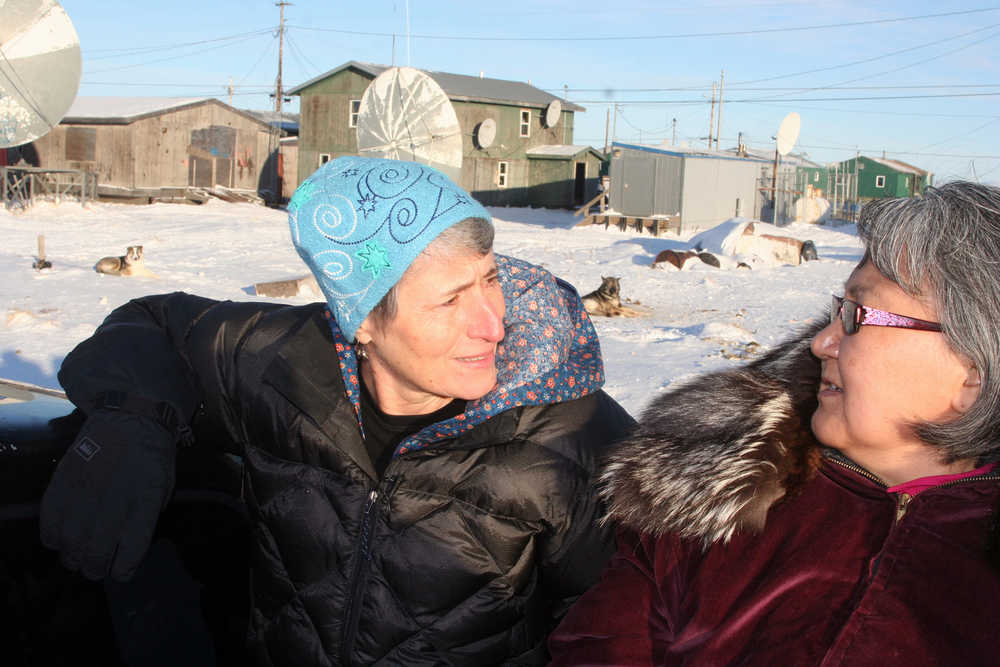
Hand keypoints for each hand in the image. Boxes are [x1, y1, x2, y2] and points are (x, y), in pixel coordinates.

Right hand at [40, 409, 176, 580]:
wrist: (130, 415)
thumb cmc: (152, 454)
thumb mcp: (164, 487)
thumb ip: (147, 518)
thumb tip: (127, 546)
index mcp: (144, 503)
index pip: (129, 553)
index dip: (123, 570)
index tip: (121, 570)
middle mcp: (113, 501)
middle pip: (95, 555)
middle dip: (95, 569)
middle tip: (96, 568)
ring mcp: (85, 492)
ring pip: (69, 544)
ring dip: (72, 557)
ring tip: (78, 555)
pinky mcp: (63, 483)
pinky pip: (50, 523)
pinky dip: (53, 537)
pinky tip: (61, 538)